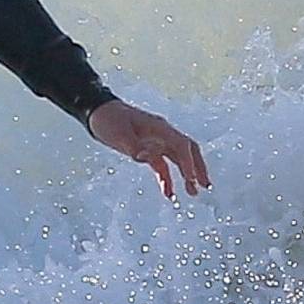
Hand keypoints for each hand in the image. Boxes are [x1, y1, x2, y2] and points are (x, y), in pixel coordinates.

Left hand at [87, 98, 210, 200]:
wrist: (97, 112)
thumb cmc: (108, 120)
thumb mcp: (119, 135)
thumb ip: (135, 147)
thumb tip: (147, 158)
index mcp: (159, 128)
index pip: (181, 145)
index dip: (188, 163)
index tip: (191, 180)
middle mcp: (162, 133)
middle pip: (187, 150)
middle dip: (198, 168)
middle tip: (205, 185)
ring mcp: (156, 141)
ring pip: (177, 158)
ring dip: (186, 175)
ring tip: (193, 192)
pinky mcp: (147, 149)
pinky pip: (162, 164)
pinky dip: (167, 178)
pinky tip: (168, 192)